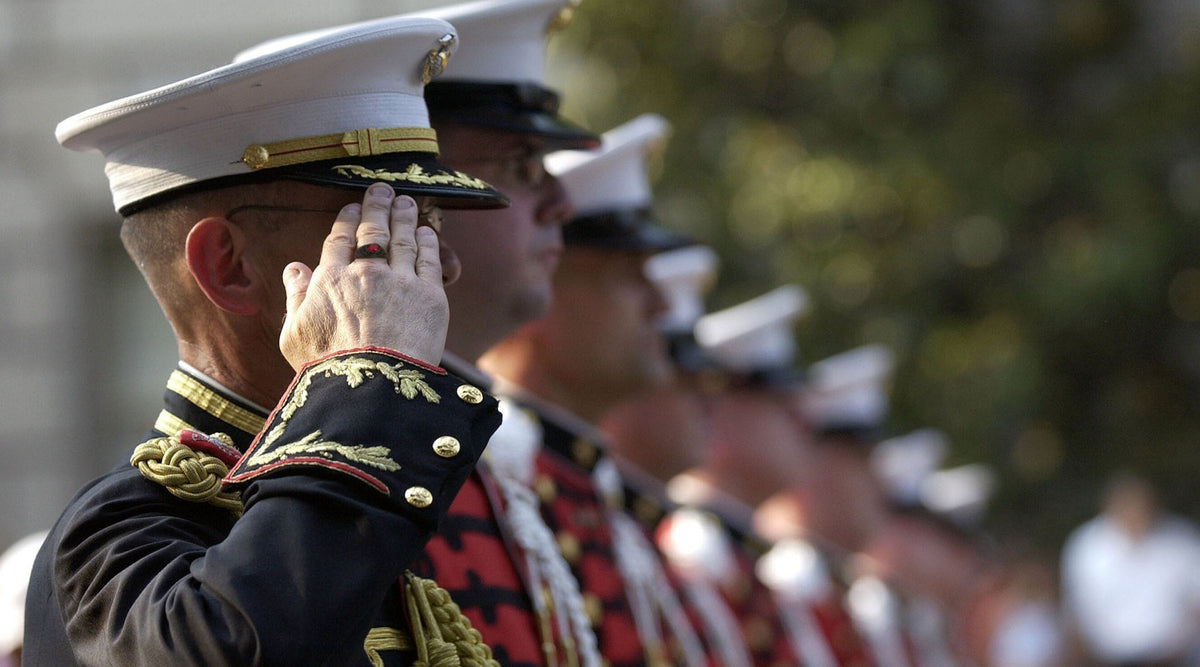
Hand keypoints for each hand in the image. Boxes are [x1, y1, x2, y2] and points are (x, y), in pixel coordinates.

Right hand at [278, 183, 447, 368]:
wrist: (373, 385)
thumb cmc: (328, 368)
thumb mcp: (294, 334)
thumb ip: (294, 297)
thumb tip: (294, 268)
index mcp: (330, 279)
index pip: (339, 240)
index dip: (346, 220)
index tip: (351, 207)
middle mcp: (365, 272)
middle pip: (373, 229)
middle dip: (377, 206)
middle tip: (382, 190)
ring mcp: (400, 280)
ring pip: (403, 238)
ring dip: (404, 216)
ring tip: (406, 202)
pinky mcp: (429, 294)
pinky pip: (429, 259)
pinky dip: (427, 241)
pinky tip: (426, 231)